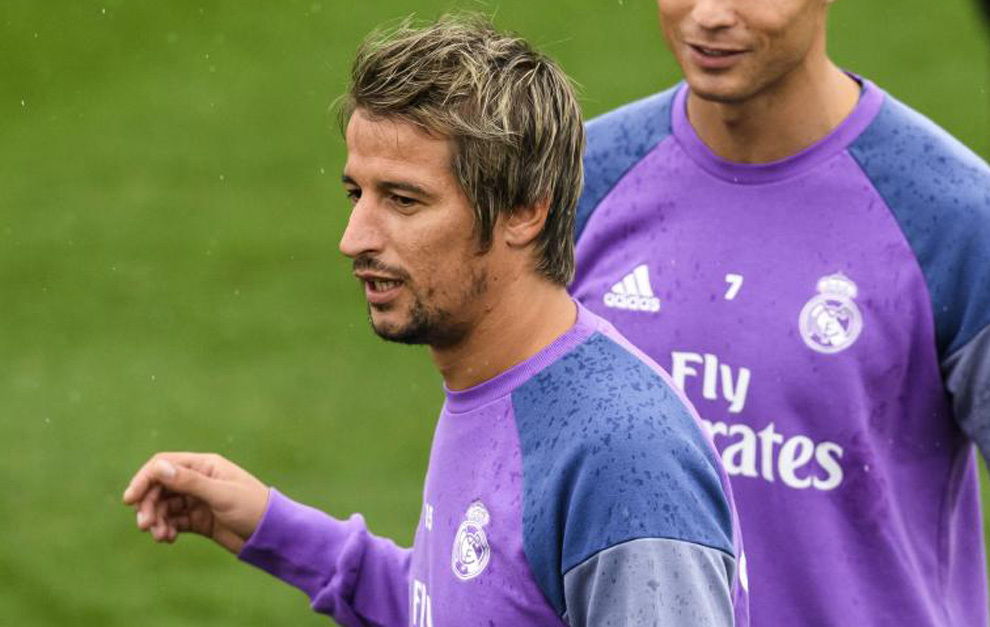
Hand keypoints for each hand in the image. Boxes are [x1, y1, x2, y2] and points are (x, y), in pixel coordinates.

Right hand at [122, 452, 268, 553]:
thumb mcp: (221, 494)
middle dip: (148, 505)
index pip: (164, 465)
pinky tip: (168, 538)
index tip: (131, 500)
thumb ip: (190, 481)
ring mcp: (197, 499)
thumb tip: (158, 467)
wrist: (271, 534)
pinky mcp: (198, 519)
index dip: (144, 479)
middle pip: (160, 487)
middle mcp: (198, 480)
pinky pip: (173, 520)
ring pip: (164, 506)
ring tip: (160, 536)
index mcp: (204, 466)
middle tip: (144, 525)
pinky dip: (166, 528)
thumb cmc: (252, 508)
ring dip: (156, 519)